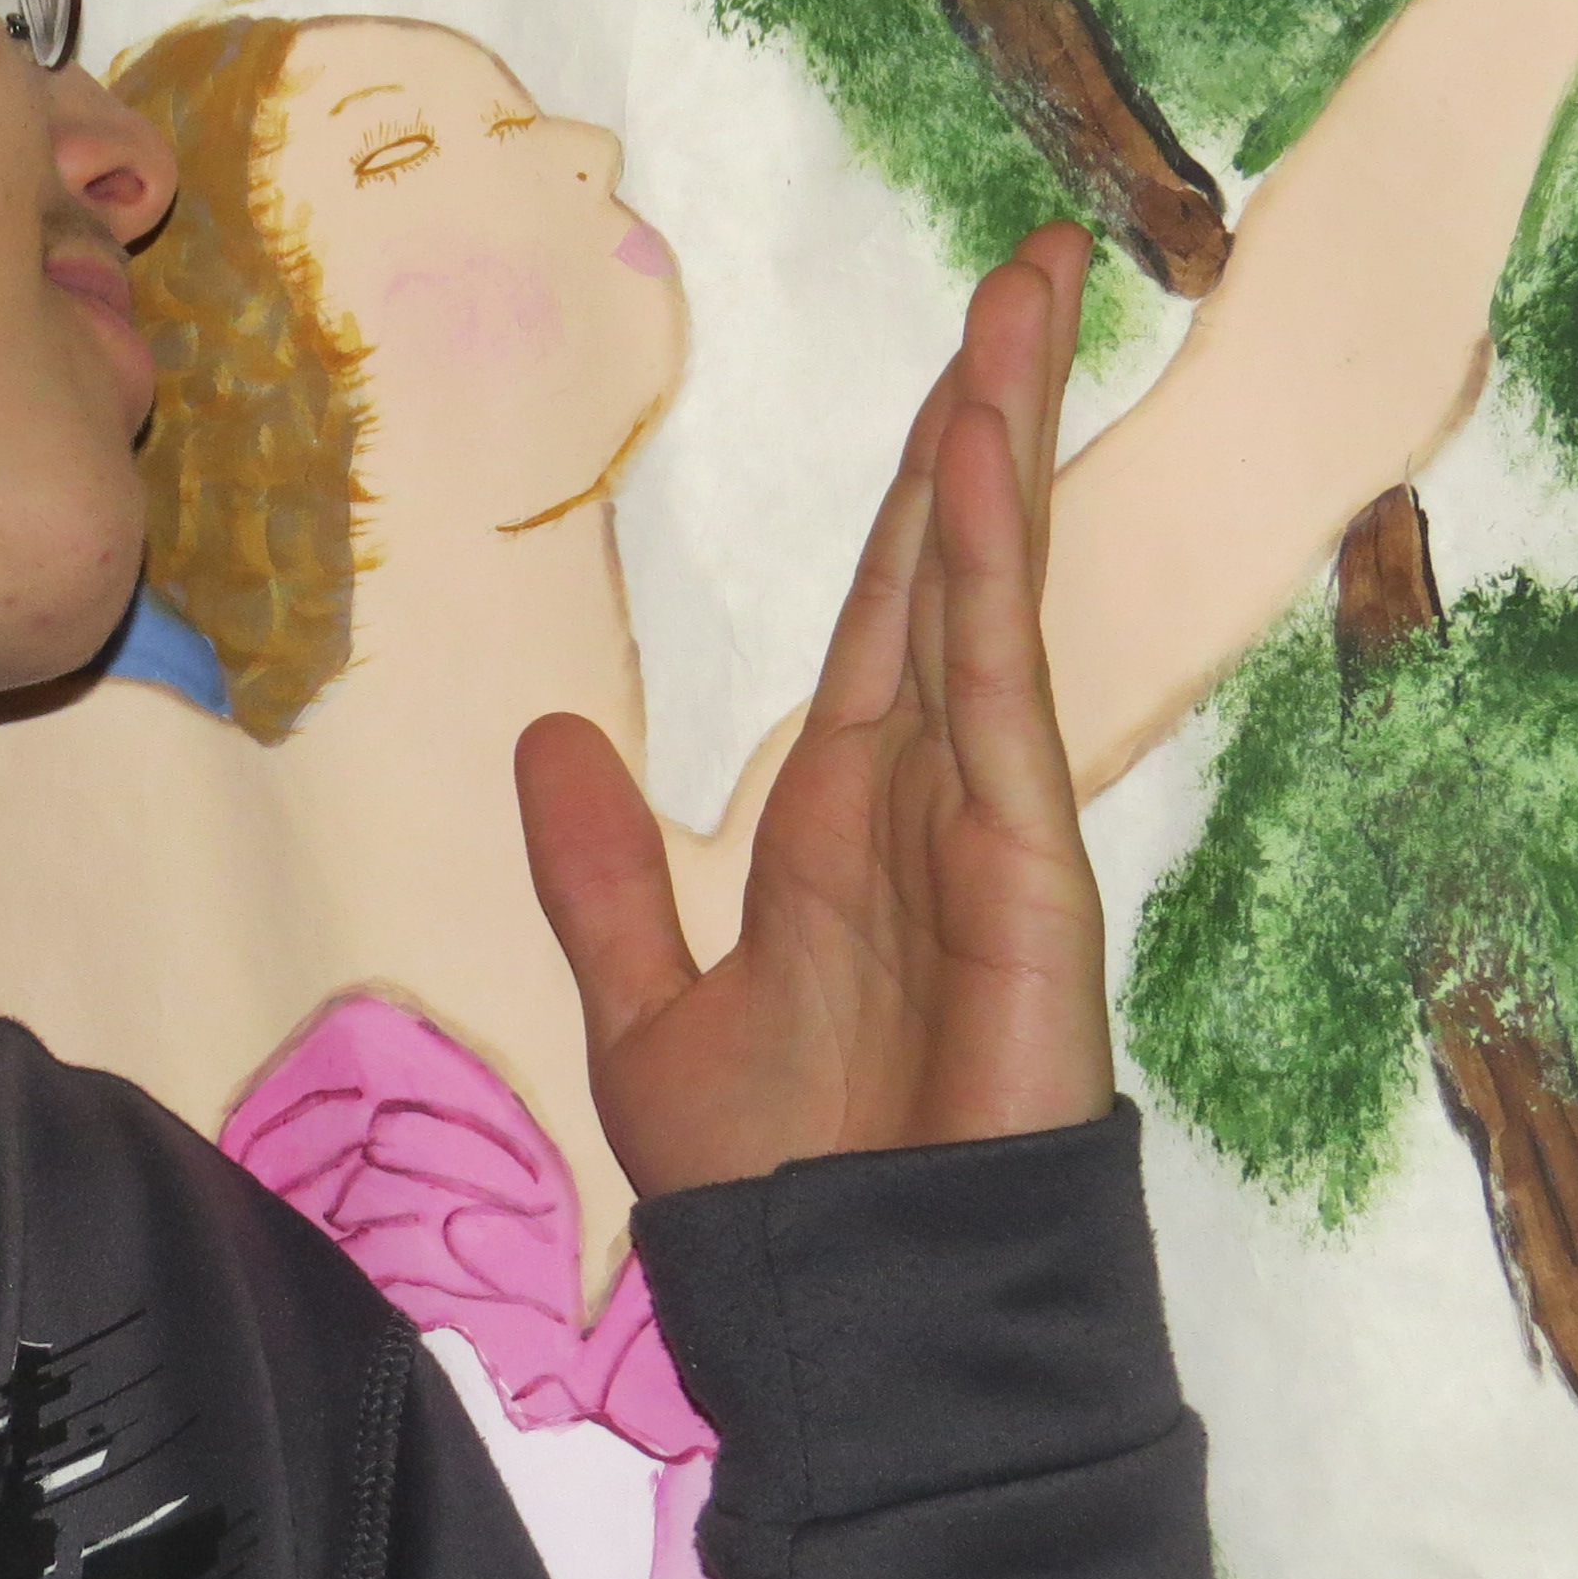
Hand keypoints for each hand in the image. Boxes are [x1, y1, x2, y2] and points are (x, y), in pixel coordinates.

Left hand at [516, 223, 1109, 1195]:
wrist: (851, 1310)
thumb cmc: (778, 1190)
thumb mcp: (647, 1012)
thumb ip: (605, 876)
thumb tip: (549, 740)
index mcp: (841, 816)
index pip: (881, 609)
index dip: (916, 487)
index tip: (958, 362)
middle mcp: (923, 793)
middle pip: (953, 563)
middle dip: (986, 415)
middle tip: (1028, 268)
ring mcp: (984, 821)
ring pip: (985, 593)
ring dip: (1001, 446)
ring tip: (1026, 302)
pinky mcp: (1023, 868)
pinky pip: (996, 687)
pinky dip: (989, 573)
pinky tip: (984, 466)